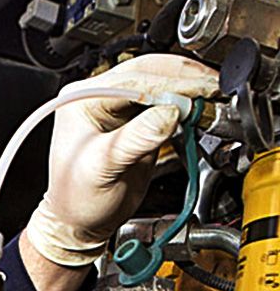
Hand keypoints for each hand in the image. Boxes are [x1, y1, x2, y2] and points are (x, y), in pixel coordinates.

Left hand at [28, 54, 218, 265]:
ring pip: (161, 82)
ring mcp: (120, 105)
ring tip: (214, 94)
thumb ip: (134, 140)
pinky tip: (202, 107)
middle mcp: (98, 94)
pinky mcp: (138, 118)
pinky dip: (188, 102)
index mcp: (80, 99)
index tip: (200, 90)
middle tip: (215, 87)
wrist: (80, 219)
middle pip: (149, 72)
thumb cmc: (76, 198)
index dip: (170, 84)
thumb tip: (169, 114)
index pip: (133, 81)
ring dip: (189, 87)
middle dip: (184, 78)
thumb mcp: (101, 169)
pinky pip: (167, 101)